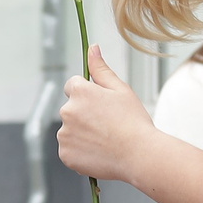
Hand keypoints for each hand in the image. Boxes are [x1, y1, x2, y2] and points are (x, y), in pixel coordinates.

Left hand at [56, 45, 155, 182]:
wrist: (139, 155)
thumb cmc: (133, 121)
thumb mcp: (120, 89)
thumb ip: (101, 69)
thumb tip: (92, 48)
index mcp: (79, 92)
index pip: (73, 86)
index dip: (88, 95)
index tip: (101, 105)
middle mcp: (67, 111)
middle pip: (71, 109)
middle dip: (84, 114)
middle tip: (108, 125)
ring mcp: (64, 134)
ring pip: (70, 130)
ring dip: (82, 133)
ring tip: (105, 140)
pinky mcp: (65, 154)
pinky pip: (70, 149)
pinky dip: (80, 151)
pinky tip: (99, 152)